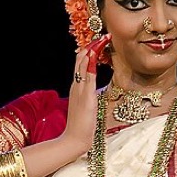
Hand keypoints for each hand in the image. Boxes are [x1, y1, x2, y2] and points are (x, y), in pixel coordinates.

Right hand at [66, 34, 110, 157]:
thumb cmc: (81, 126)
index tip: (98, 43)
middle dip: (92, 47)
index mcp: (76, 88)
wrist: (74, 139)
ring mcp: (79, 90)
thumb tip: (94, 91)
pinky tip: (93, 54)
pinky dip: (89, 64)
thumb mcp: (86, 107)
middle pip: (81, 61)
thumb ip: (88, 97)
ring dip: (92, 51)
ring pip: (83, 65)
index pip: (81, 65)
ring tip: (101, 39)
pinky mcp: (85, 96)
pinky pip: (87, 77)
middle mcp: (76, 86)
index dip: (89, 53)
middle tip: (102, 37)